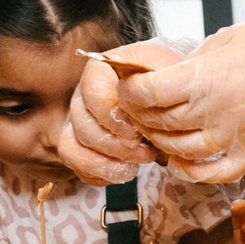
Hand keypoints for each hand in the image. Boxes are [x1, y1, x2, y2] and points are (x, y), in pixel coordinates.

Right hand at [58, 40, 184, 183]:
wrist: (173, 94)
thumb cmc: (170, 81)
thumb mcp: (170, 73)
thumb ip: (153, 87)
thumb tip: (138, 107)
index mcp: (102, 70)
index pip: (92, 91)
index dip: (111, 115)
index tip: (136, 129)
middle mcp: (84, 94)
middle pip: (81, 123)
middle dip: (114, 144)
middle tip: (143, 150)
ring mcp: (79, 119)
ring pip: (71, 146)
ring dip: (105, 162)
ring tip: (136, 163)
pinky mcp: (81, 143)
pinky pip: (76, 163)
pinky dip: (99, 174)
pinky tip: (125, 171)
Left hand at [118, 14, 244, 184]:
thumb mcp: (226, 38)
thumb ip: (194, 62)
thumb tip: (167, 76)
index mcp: (205, 78)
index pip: (146, 93)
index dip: (129, 90)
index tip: (128, 85)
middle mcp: (215, 111)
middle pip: (158, 122)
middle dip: (139, 115)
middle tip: (137, 107)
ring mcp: (235, 136)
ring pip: (179, 151)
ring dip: (160, 142)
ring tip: (156, 130)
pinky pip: (214, 173)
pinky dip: (192, 173)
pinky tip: (179, 163)